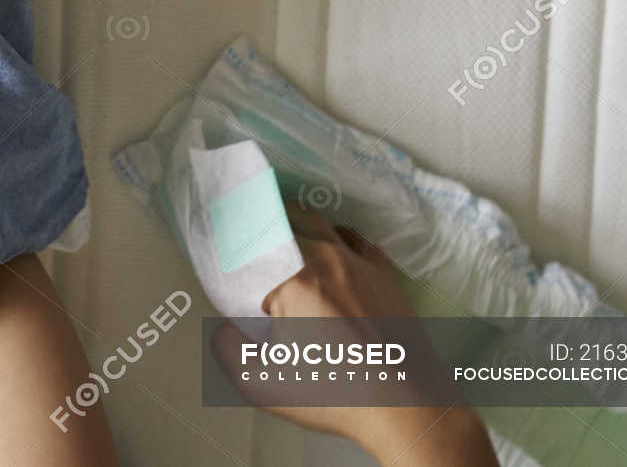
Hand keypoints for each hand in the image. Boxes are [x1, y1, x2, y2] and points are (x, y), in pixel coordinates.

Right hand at [210, 199, 496, 463]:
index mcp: (291, 278)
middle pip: (283, 221)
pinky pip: (355, 239)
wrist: (406, 406)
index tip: (220, 249)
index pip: (248, 242)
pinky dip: (337, 239)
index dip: (229, 241)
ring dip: (297, 228)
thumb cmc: (333, 392)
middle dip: (261, 230)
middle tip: (248, 248)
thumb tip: (226, 329)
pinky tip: (333, 254)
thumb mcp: (262, 384)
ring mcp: (359, 262)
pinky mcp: (385, 274)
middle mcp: (325, 258)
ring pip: (320, 223)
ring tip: (285, 244)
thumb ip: (228, 350)